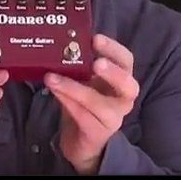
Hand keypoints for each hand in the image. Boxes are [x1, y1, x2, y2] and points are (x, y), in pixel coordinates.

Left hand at [44, 34, 139, 173]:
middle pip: (127, 84)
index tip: (96, 39)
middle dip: (112, 72)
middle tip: (96, 63)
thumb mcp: (84, 81)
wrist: (81, 141)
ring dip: (74, 88)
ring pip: (98, 103)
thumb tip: (59, 42)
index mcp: (121, 80)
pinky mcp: (98, 133)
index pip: (126, 61)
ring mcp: (113, 118)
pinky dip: (66, 101)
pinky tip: (54, 91)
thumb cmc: (84, 104)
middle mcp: (123, 99)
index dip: (113, 49)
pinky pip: (82, 115)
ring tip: (53, 77)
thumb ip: (78, 65)